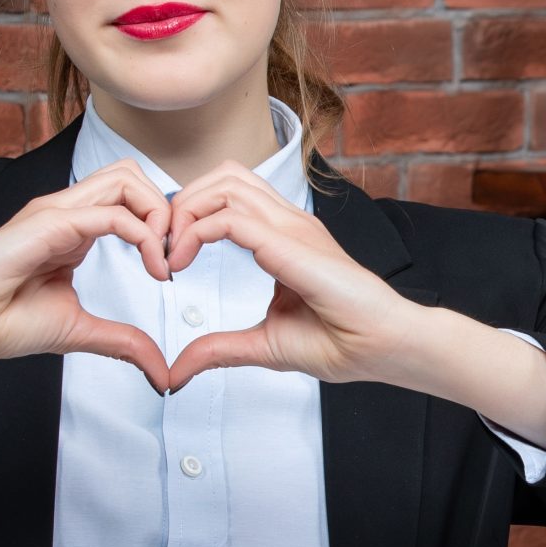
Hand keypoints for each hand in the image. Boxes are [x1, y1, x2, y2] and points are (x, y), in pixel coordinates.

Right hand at [0, 159, 175, 389]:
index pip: (130, 197)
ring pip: (125, 179)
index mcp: (73, 229)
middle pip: (133, 174)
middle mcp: (67, 212)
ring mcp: (56, 213)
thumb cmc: (0, 321)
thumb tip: (160, 370)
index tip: (170, 270)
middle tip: (174, 257)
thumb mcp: (79, 331)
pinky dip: (142, 235)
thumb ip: (122, 341)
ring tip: (162, 260)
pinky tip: (151, 267)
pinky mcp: (48, 223)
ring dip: (158, 214)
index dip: (161, 224)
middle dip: (167, 209)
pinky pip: (110, 213)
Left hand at [162, 163, 425, 392]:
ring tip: (170, 252)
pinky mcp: (292, 244)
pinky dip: (196, 233)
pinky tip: (181, 262)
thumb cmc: (343, 341)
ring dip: (185, 210)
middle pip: (222, 176)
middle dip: (181, 202)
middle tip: (161, 248)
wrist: (384, 348)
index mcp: (284, 236)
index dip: (189, 216)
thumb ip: (219, 349)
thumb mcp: (263, 346)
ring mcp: (293, 227)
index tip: (168, 259)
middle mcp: (288, 222)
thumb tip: (178, 370)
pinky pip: (232, 219)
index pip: (229, 195)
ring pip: (224, 183)